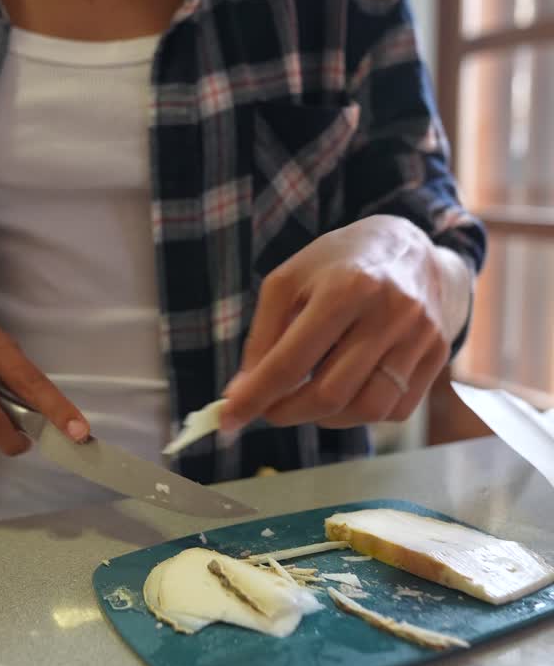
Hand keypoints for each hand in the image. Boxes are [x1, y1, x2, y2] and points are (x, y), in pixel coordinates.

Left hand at [222, 217, 465, 431]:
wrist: (410, 246)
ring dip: (325, 419)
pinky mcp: (438, 354)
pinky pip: (396, 409)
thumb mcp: (289, 283)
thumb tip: (240, 393)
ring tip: (306, 398)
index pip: (291, 361)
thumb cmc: (338, 264)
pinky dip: (361, 412)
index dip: (255, 397)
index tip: (228, 419)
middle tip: (267, 410)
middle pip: (329, 394)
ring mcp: (420, 336)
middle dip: (287, 413)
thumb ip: (262, 338)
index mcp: (346, 288)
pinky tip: (346, 389)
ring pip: (367, 410)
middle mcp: (390, 313)